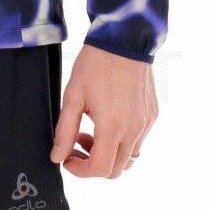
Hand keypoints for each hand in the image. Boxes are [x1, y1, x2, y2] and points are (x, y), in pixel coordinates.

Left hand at [51, 43, 157, 180]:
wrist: (125, 39)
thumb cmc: (97, 63)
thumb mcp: (73, 96)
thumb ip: (65, 131)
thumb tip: (57, 157)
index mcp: (113, 126)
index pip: (100, 169)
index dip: (80, 171)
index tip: (68, 159)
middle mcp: (135, 129)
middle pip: (116, 170)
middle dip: (93, 165)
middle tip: (77, 144)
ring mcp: (146, 123)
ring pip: (129, 158)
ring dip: (109, 154)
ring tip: (93, 132)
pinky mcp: (152, 115)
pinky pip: (138, 140)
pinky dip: (122, 141)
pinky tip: (108, 119)